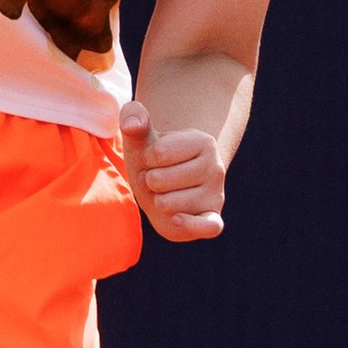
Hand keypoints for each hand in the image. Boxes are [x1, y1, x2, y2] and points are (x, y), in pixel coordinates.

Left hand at [119, 99, 225, 242]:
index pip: (159, 152)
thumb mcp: (143, 137)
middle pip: (159, 180)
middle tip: (159, 179)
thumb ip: (134, 120)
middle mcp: (216, 168)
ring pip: (167, 204)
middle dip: (149, 181)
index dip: (147, 158)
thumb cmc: (155, 159)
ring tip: (165, 193)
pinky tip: (176, 219)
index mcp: (203, 141)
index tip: (155, 159)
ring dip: (157, 201)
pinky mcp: (213, 219)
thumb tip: (131, 124)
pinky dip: (189, 226)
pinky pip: (209, 227)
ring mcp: (216, 195)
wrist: (171, 184)